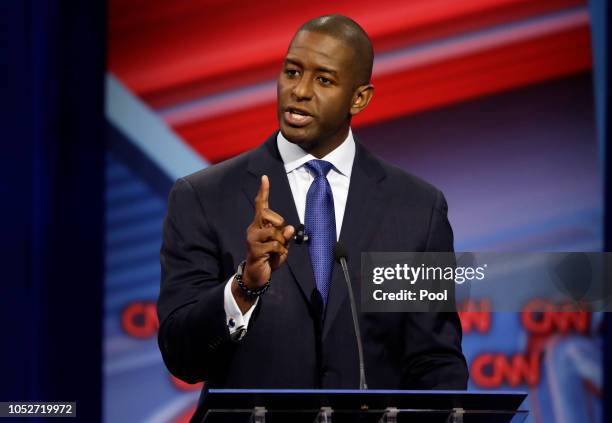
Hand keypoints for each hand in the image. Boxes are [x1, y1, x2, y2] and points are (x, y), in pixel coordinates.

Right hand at [234, 176, 293, 307]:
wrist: (257, 276)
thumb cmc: (269, 258)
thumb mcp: (282, 246)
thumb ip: (286, 236)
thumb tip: (290, 228)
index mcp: (260, 225)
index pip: (261, 205)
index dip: (264, 191)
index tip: (265, 178)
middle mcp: (254, 228)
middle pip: (269, 215)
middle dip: (279, 225)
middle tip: (280, 239)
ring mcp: (252, 238)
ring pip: (274, 232)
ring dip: (281, 242)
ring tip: (277, 251)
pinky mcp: (255, 249)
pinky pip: (275, 245)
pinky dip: (280, 252)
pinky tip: (274, 258)